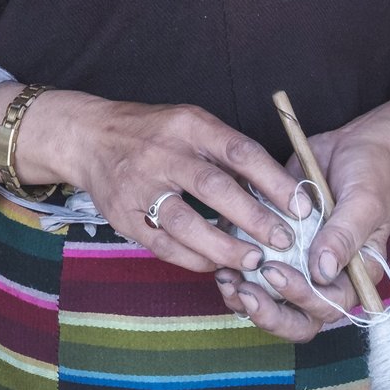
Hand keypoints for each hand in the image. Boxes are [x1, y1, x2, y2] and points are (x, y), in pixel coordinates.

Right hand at [16, 92, 308, 275]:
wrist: (89, 138)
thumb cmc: (154, 133)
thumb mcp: (190, 124)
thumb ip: (226, 151)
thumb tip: (279, 191)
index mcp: (188, 125)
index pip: (239, 151)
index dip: (273, 180)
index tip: (300, 206)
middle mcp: (163, 152)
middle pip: (214, 187)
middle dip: (254, 218)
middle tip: (284, 240)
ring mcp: (140, 185)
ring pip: (186, 222)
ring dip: (224, 246)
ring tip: (253, 260)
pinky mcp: (123, 215)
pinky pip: (163, 244)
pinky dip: (194, 259)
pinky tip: (217, 264)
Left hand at [216, 85, 389, 342]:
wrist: (350, 148)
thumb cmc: (365, 174)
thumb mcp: (363, 199)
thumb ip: (345, 234)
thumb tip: (322, 272)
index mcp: (356, 276)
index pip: (329, 306)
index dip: (300, 297)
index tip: (274, 270)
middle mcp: (328, 282)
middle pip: (299, 321)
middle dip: (269, 313)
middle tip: (244, 291)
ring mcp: (301, 271)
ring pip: (274, 309)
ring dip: (247, 303)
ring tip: (226, 279)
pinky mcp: (278, 256)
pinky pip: (256, 284)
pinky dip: (238, 281)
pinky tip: (221, 268)